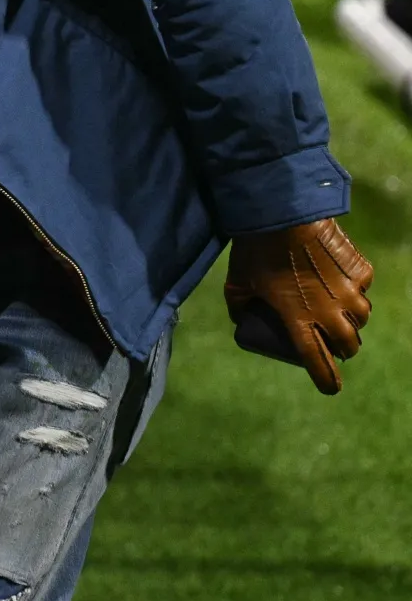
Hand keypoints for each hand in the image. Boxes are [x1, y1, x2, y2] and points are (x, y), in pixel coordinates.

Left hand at [225, 218, 372, 392]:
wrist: (283, 212)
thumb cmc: (255, 250)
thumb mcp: (237, 282)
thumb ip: (239, 306)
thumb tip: (242, 318)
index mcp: (300, 321)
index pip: (319, 364)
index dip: (326, 380)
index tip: (329, 387)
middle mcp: (331, 312)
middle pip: (349, 345)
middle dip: (342, 349)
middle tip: (330, 342)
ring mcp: (350, 291)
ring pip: (361, 318)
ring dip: (351, 321)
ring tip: (336, 313)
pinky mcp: (361, 270)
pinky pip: (362, 288)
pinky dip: (354, 290)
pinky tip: (338, 281)